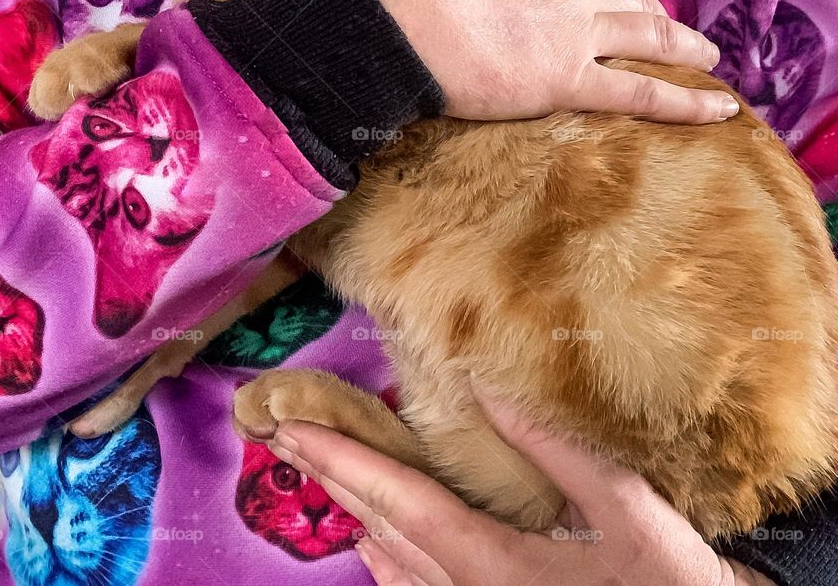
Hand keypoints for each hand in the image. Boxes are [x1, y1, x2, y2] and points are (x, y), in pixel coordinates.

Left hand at [264, 381, 772, 585]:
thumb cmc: (665, 582)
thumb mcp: (626, 511)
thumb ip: (555, 449)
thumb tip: (485, 386)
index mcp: (494, 560)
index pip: (399, 500)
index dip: (343, 462)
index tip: (293, 431)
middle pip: (383, 529)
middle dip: (332, 479)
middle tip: (286, 438)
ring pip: (392, 564)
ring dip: (353, 512)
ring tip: (319, 473)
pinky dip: (384, 559)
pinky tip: (373, 543)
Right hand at [338, 0, 737, 124]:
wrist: (384, 11)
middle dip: (649, 11)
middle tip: (663, 27)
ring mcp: (575, 32)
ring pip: (650, 37)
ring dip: (683, 47)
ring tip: (707, 59)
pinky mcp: (566, 81)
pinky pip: (642, 93)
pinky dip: (684, 102)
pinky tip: (716, 109)